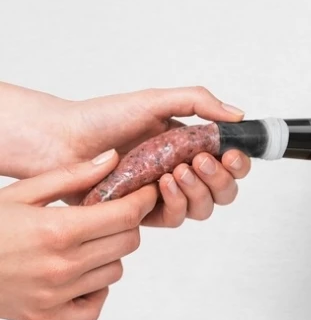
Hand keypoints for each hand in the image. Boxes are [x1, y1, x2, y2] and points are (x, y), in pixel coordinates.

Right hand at [0, 150, 156, 319]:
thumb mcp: (23, 191)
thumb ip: (72, 176)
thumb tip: (114, 157)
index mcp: (58, 229)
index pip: (125, 215)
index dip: (143, 200)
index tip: (147, 192)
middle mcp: (62, 265)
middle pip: (128, 242)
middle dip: (127, 224)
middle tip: (112, 214)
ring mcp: (56, 295)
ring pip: (115, 271)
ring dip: (110, 254)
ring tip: (87, 242)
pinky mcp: (46, 317)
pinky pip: (95, 306)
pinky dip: (96, 290)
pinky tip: (80, 273)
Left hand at [45, 86, 250, 227]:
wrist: (62, 140)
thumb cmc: (103, 118)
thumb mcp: (156, 100)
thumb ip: (199, 102)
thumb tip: (237, 115)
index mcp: (190, 145)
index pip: (230, 161)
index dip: (238, 162)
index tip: (231, 153)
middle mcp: (182, 171)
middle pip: (225, 189)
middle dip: (221, 178)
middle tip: (203, 161)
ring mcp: (165, 194)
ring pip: (205, 207)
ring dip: (200, 190)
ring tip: (179, 171)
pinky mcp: (147, 213)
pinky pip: (177, 218)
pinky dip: (177, 202)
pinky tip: (163, 184)